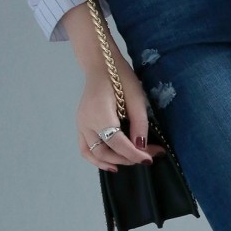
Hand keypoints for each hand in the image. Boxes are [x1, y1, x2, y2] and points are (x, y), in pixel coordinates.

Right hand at [62, 0, 164, 171]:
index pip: (116, 142)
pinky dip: (98, 160)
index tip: (150, 158)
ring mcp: (80, 125)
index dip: (134, 153)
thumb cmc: (121, 78)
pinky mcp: (81, 125)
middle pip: (104, 151)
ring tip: (132, 162)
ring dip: (113, 161)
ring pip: (93, 154)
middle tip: (149, 156)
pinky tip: (113, 164)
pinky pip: (85, 149)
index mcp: (99, 113)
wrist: (101, 65)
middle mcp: (85, 122)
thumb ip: (139, 124)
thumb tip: (142, 147)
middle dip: (128, 158)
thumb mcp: (137, 98)